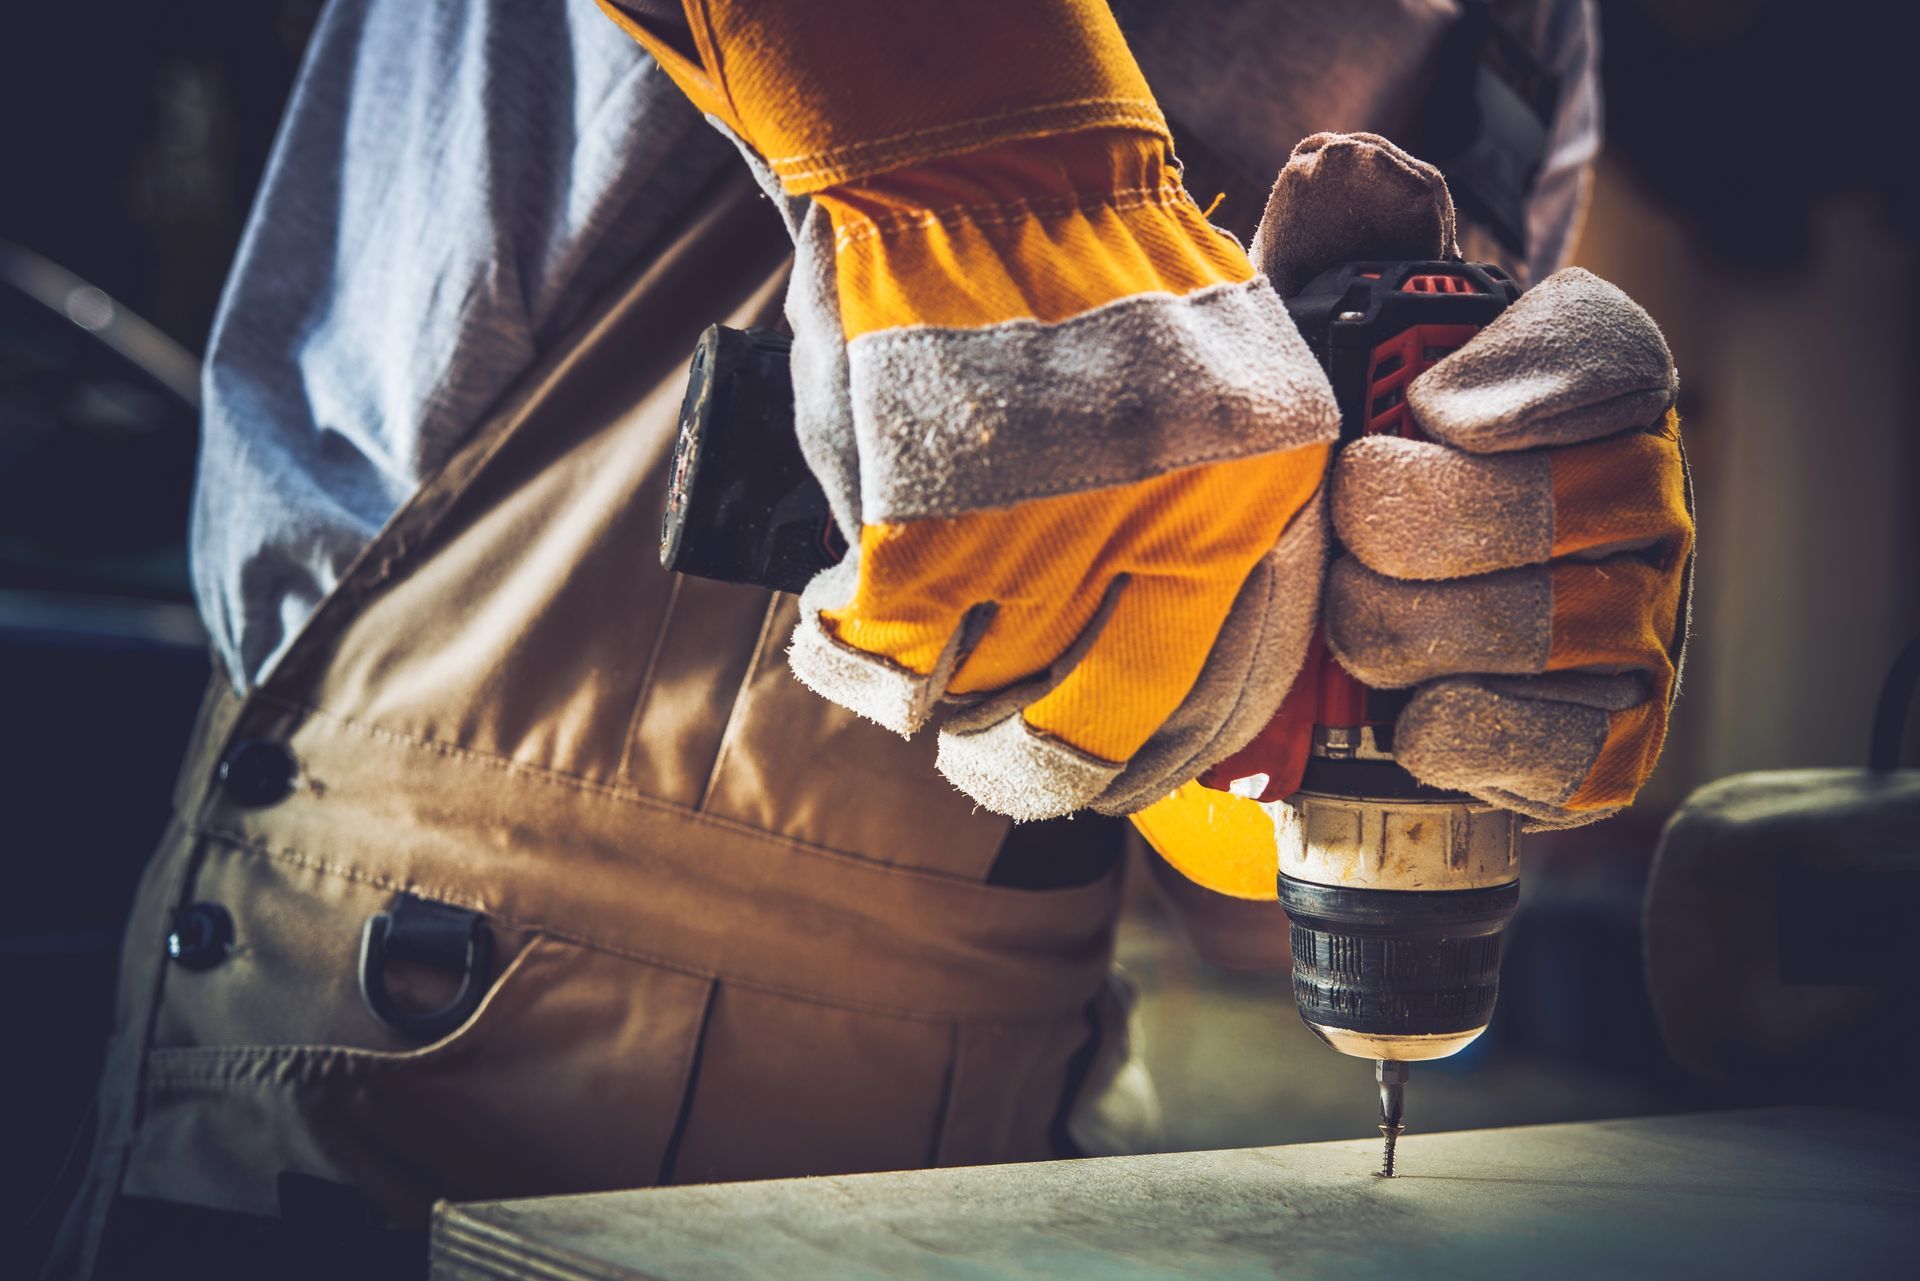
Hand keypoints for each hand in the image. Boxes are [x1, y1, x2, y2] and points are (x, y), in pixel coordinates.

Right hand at [598, 0, 1347, 819]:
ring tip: (929, 685)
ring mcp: (1046, 539)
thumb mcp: (1219, 402)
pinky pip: (888, 666)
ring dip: (948, 719)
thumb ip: (1215, 536)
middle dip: (1042, 774)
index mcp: (1260, 501)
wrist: (983, 165)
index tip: (1118, 773)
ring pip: (990, 711)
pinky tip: (848, 629)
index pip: (1231, 700)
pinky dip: (857, 667)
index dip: (1164, 762)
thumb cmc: (1097, 281)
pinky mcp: (928, 533)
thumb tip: (1186, 675)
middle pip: (1102, 734)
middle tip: (1004, 762)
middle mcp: (1169, 532)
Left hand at [1327, 264, 1688, 824]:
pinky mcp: (1608, 739)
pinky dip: (1446, 726)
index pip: (1611, 354)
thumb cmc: (1334, 482)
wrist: (1328, 655)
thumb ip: (1330, 257)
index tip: (1431, 411)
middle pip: (1535, 505)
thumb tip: (1346, 171)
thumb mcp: (1316, 362)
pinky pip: (1541, 738)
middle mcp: (1642, 502)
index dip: (1524, 381)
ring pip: (1524, 624)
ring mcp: (1639, 626)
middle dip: (1392, 528)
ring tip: (1347, 617)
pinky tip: (1403, 708)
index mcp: (1588, 390)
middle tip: (1337, 535)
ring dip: (1395, 628)